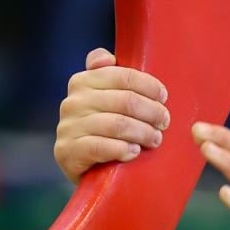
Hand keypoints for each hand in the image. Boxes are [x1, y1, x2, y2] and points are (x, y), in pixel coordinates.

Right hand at [53, 48, 169, 185]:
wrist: (86, 171)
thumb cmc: (104, 132)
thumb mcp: (106, 101)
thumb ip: (109, 77)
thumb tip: (108, 58)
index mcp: (82, 81)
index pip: (122, 76)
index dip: (148, 86)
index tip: (163, 97)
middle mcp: (71, 102)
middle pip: (123, 100)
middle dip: (150, 112)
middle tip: (164, 123)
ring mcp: (67, 127)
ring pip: (115, 124)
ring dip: (142, 132)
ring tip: (155, 140)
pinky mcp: (66, 152)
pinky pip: (100, 147)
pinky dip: (122, 149)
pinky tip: (134, 152)